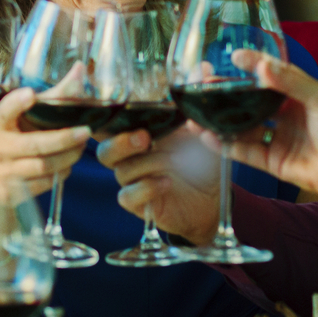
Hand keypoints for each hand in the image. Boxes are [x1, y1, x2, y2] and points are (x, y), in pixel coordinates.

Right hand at [0, 87, 92, 195]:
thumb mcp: (27, 120)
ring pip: (44, 166)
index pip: (5, 111)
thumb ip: (55, 96)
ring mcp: (3, 172)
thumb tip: (81, 68)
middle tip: (86, 131)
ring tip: (81, 148)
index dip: (17, 103)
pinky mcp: (10, 194)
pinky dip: (61, 174)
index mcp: (1, 124)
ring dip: (68, 157)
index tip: (30, 94)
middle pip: (36, 143)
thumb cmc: (14, 144)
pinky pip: (44, 183)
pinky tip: (66, 166)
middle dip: (65, 138)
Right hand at [98, 126, 221, 245]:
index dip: (108, 122)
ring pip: (121, 171)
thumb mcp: (206, 142)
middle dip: (121, 143)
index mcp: (143, 137)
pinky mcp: (139, 204)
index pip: (113, 128)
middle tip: (144, 138)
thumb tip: (191, 122)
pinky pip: (127, 196)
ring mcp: (134, 182)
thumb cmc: (204, 166)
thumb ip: (200, 130)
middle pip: (105, 151)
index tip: (121, 112)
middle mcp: (133, 159)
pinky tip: (167, 183)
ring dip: (147, 164)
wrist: (212, 201)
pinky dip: (146, 188)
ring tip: (173, 161)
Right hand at [211, 49, 317, 200]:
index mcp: (300, 96)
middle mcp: (286, 116)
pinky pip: (243, 151)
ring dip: (221, 121)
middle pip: (252, 102)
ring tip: (199, 113)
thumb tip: (261, 66)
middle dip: (229, 95)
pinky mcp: (271, 161)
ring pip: (243, 127)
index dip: (253, 65)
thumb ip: (290, 81)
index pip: (272, 75)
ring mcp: (278, 139)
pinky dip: (224, 145)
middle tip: (208, 86)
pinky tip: (207, 137)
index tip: (234, 57)